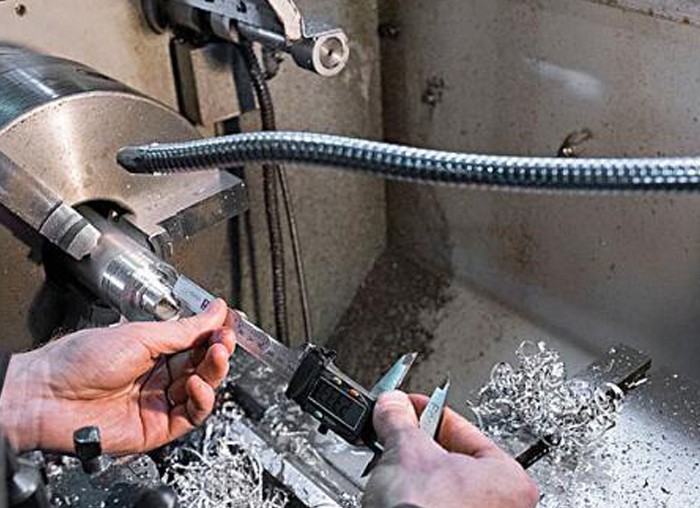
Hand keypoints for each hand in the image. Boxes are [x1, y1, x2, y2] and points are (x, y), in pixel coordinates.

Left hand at [0, 299, 235, 454]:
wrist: (48, 394)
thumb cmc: (78, 360)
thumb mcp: (140, 334)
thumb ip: (184, 328)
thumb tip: (215, 311)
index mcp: (153, 349)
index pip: (195, 342)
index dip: (214, 333)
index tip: (228, 322)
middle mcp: (157, 376)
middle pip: (202, 365)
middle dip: (217, 350)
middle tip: (224, 340)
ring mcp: (158, 401)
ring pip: (202, 389)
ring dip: (214, 371)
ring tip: (215, 356)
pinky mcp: (158, 427)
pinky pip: (192, 415)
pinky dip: (202, 399)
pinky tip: (197, 383)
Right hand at [363, 391, 538, 507]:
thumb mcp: (406, 451)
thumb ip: (400, 420)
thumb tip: (393, 406)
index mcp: (511, 480)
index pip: (463, 429)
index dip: (427, 413)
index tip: (407, 407)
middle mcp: (506, 507)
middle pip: (452, 460)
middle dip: (419, 448)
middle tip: (396, 438)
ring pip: (441, 488)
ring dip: (415, 477)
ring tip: (392, 471)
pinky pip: (434, 507)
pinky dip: (415, 501)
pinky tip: (396, 498)